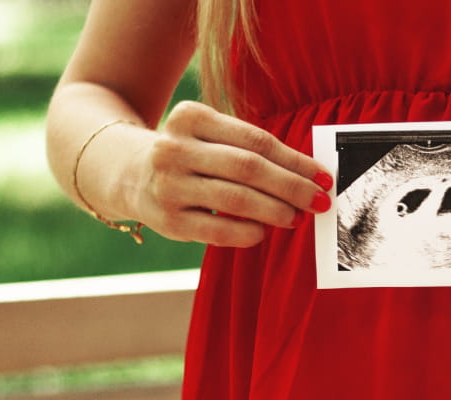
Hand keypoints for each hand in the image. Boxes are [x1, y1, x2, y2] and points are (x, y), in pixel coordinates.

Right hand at [123, 101, 333, 246]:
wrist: (127, 172)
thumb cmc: (190, 154)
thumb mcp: (211, 136)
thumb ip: (251, 149)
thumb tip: (308, 176)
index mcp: (191, 117)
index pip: (257, 141)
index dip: (296, 161)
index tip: (323, 176)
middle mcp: (174, 147)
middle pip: (248, 168)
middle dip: (292, 187)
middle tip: (319, 200)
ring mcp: (167, 184)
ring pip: (235, 199)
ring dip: (274, 210)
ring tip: (296, 217)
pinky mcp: (167, 219)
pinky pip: (217, 230)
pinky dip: (247, 232)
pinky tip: (262, 231)